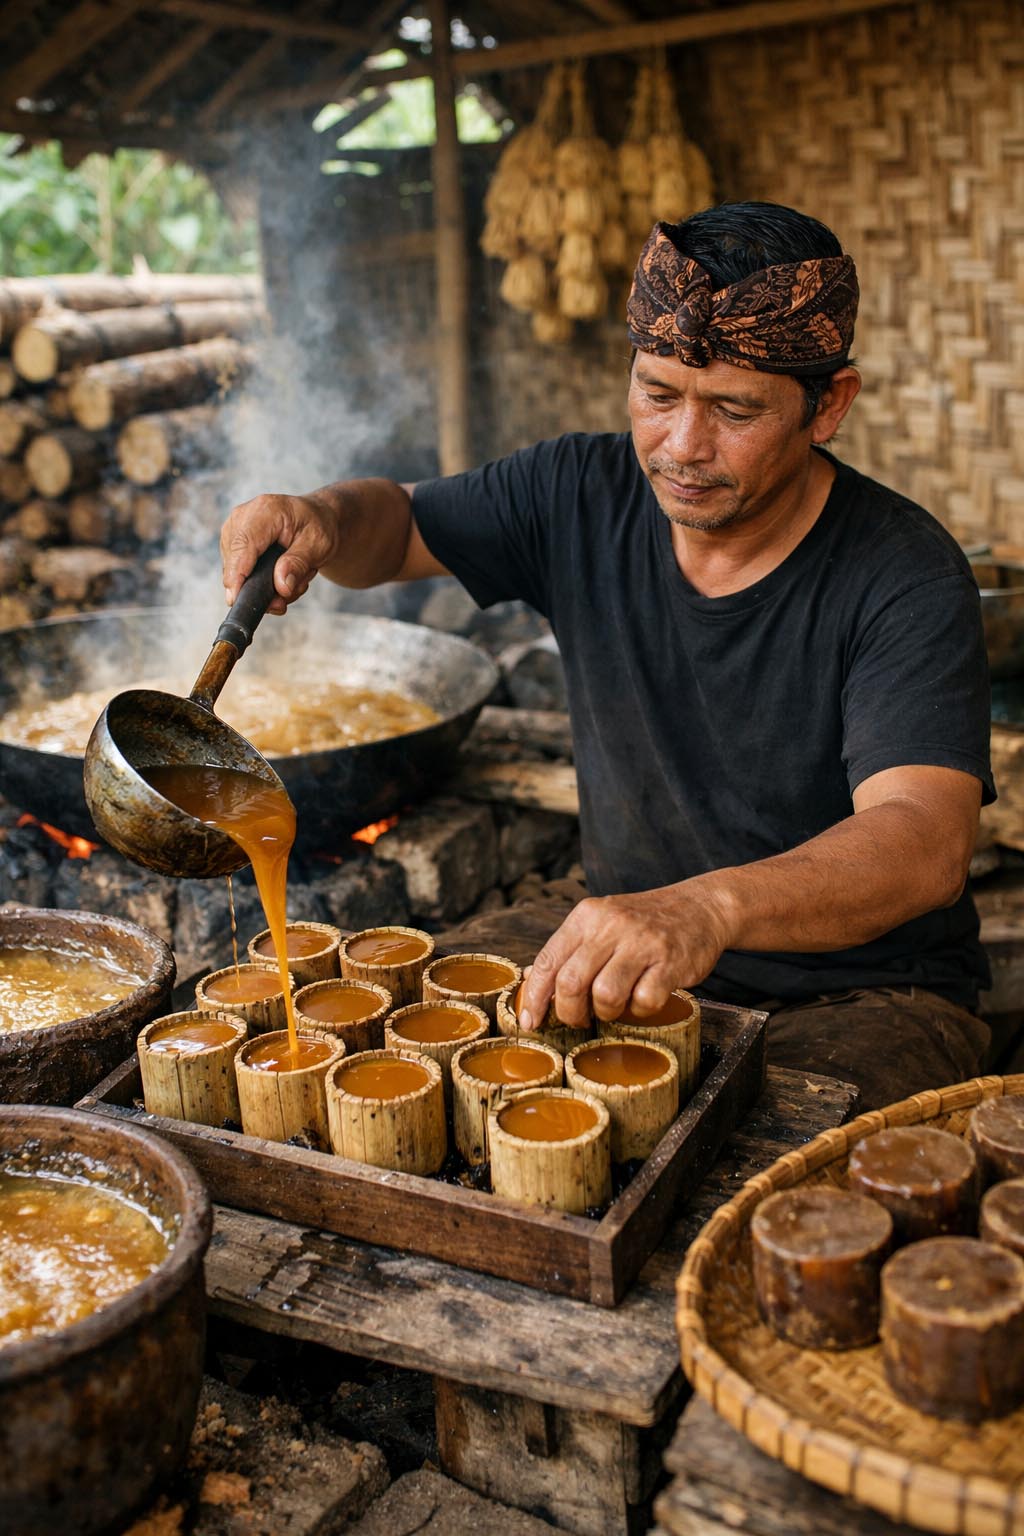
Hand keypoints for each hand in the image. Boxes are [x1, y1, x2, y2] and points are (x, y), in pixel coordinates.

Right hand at [221, 491, 338, 614]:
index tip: (236, 600)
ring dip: (269, 587)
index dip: (237, 574)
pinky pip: (241, 576)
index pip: (243, 545)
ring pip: (239, 575)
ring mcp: (233, 533)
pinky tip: (283, 573)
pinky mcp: (231, 546)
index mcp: (265, 511)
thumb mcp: (318, 544)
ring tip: (295, 574)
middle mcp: (241, 518)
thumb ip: (298, 564)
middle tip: (297, 587)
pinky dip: (263, 583)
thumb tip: (281, 587)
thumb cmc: (316, 525)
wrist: (314, 518)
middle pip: (237, 564)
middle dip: (265, 588)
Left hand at [517, 883, 731, 1031]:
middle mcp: (611, 925)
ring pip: (605, 995)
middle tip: (581, 1018)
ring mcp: (642, 943)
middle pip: (571, 983)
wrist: (700, 907)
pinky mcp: (670, 962)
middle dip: (570, 1012)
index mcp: (587, 916)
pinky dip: (641, 1009)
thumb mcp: (602, 923)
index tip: (530, 1021)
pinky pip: (644, 1001)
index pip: (548, 961)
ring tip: (616, 1005)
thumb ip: (570, 950)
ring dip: (607, 1012)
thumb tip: (532, 980)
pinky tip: (645, 997)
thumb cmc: (644, 923)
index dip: (534, 998)